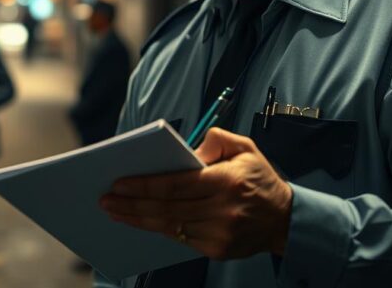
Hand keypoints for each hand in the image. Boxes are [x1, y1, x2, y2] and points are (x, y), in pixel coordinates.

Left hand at [99, 128, 292, 258]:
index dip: (144, 184)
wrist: (285, 219)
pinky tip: (140, 220)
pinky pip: (180, 239)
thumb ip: (215, 140)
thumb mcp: (244, 147)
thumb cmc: (259, 178)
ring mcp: (220, 233)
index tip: (119, 183)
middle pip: (166, 208)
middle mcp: (222, 209)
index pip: (176, 184)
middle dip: (131, 204)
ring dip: (138, 219)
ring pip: (169, 227)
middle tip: (106, 199)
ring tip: (115, 211)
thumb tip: (185, 150)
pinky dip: (158, 229)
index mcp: (226, 181)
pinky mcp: (217, 250)